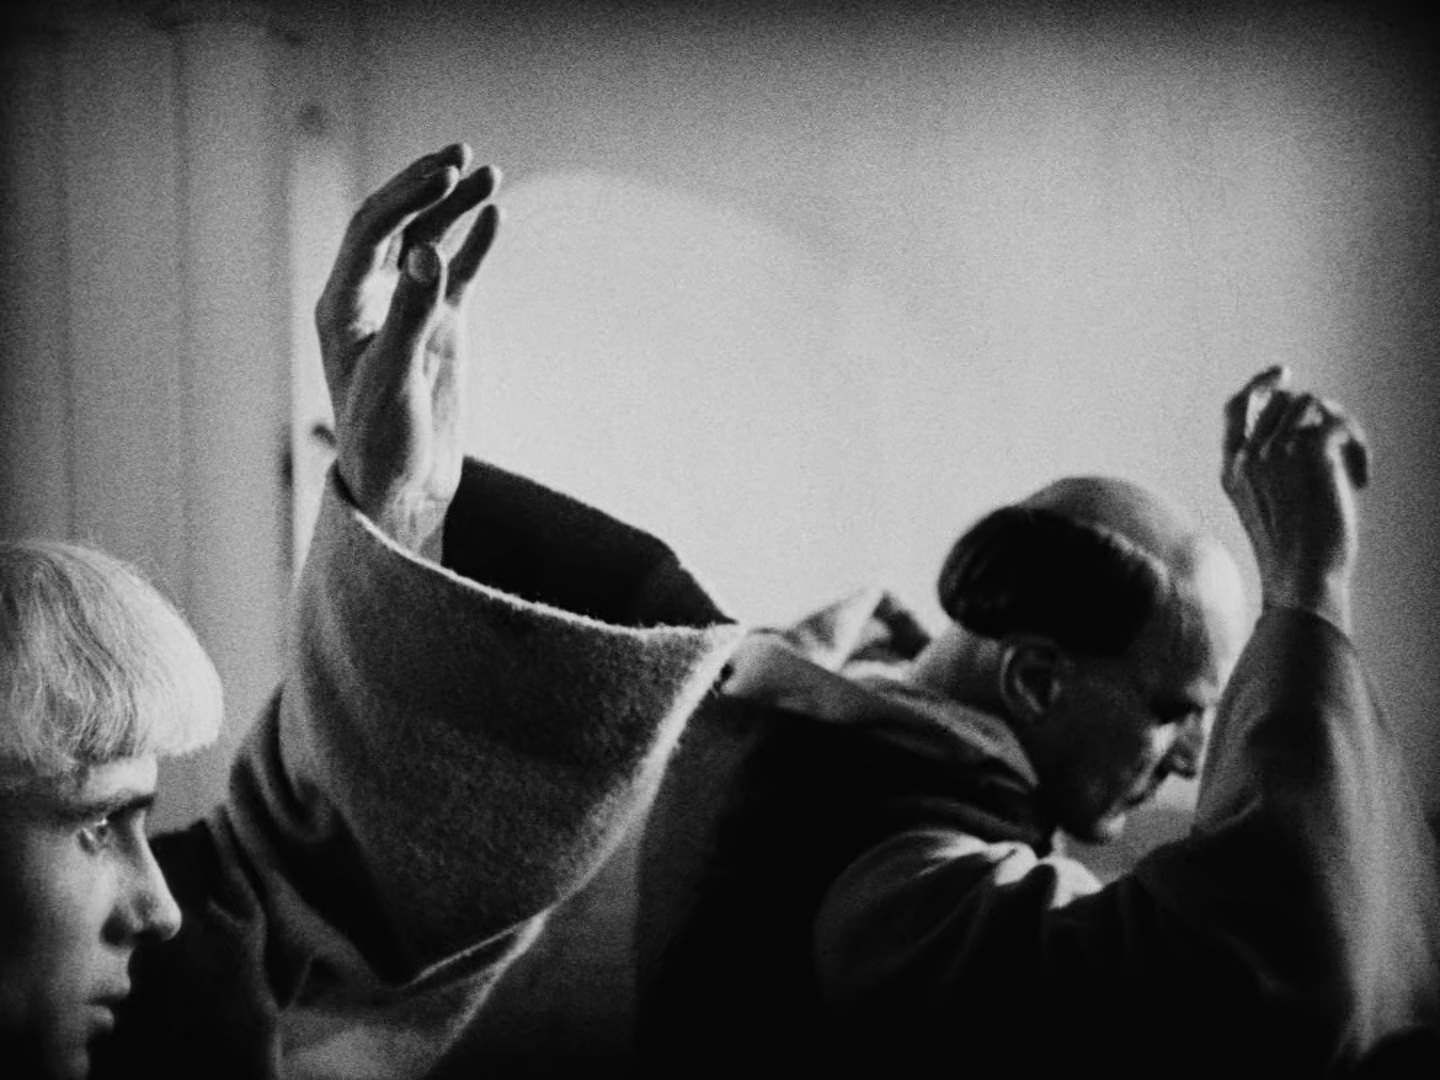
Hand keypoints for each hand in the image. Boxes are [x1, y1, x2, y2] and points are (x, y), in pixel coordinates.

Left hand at [315, 143, 499, 555]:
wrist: (404, 489)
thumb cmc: (383, 442)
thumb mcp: (395, 380)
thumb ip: (412, 315)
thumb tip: (428, 253)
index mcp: (344, 305)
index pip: (372, 232)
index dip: (407, 197)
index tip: (445, 174)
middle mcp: (373, 298)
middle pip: (399, 225)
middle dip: (428, 187)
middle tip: (463, 155)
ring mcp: (409, 310)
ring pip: (431, 243)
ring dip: (457, 208)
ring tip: (490, 177)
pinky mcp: (440, 329)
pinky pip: (458, 275)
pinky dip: (474, 245)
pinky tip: (495, 218)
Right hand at [1221, 366, 1369, 631]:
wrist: (1302, 576)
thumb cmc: (1294, 554)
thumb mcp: (1269, 508)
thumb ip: (1273, 468)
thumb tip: (1309, 426)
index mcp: (1232, 470)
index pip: (1236, 409)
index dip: (1259, 385)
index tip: (1282, 372)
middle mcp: (1248, 456)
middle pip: (1283, 400)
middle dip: (1317, 412)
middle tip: (1340, 435)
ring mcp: (1274, 451)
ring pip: (1312, 404)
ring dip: (1341, 428)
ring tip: (1352, 466)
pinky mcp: (1307, 451)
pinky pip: (1338, 423)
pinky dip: (1358, 448)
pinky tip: (1360, 481)